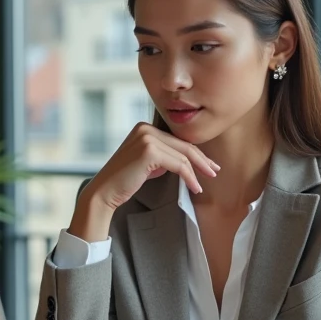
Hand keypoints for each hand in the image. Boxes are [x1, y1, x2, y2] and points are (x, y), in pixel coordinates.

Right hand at [70, 123, 218, 241]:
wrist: (105, 191)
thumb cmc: (125, 180)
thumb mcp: (148, 163)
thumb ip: (164, 155)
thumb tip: (186, 160)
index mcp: (144, 128)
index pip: (176, 140)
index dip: (194, 153)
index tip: (207, 164)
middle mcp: (145, 128)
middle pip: (182, 145)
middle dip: (201, 160)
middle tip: (214, 171)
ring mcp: (147, 138)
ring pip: (182, 155)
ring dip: (197, 171)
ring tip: (204, 183)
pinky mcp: (149, 151)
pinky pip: (178, 164)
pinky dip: (189, 177)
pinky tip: (195, 187)